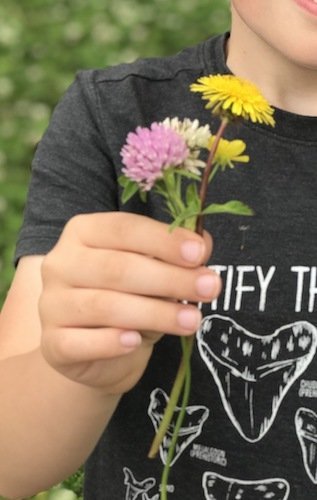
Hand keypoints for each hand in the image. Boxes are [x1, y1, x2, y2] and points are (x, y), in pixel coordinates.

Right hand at [39, 212, 220, 394]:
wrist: (98, 349)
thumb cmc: (128, 298)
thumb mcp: (154, 272)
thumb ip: (175, 256)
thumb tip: (204, 243)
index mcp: (83, 232)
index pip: (123, 228)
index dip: (163, 240)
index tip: (200, 254)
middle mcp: (61, 263)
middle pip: (117, 268)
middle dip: (169, 278)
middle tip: (209, 288)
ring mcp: (51, 304)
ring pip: (104, 306)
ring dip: (155, 313)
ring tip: (192, 320)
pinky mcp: (52, 343)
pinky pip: (80, 342)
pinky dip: (110, 342)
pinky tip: (135, 342)